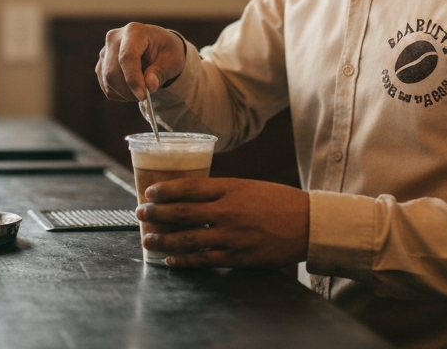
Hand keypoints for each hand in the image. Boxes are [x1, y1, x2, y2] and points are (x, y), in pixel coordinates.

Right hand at [95, 22, 186, 101]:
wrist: (156, 46)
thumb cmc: (166, 50)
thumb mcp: (172, 59)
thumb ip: (161, 72)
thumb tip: (149, 86)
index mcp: (134, 31)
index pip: (127, 56)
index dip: (133, 78)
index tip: (143, 96)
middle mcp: (114, 38)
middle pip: (113, 71)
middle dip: (129, 90)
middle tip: (146, 96)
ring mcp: (105, 52)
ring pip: (108, 81)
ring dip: (126, 93)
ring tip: (143, 89)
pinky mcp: (102, 65)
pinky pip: (107, 87)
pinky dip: (121, 94)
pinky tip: (134, 88)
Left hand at [137, 178, 309, 268]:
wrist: (307, 223)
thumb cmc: (278, 201)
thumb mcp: (248, 186)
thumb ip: (222, 192)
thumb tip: (192, 196)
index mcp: (230, 188)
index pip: (189, 187)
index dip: (165, 190)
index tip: (149, 192)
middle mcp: (227, 211)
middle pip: (182, 212)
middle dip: (156, 214)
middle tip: (139, 214)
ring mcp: (231, 235)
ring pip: (188, 238)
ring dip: (163, 240)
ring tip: (147, 240)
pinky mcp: (237, 256)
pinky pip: (204, 259)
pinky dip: (184, 260)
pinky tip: (171, 260)